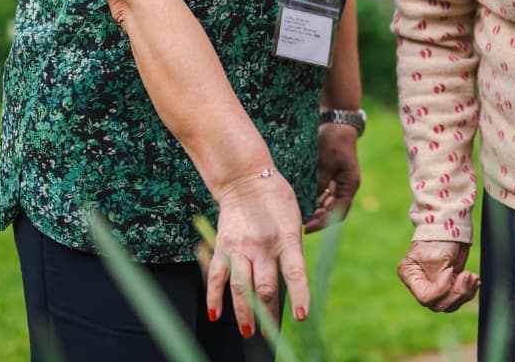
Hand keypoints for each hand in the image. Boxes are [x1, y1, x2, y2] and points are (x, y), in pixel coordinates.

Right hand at [207, 170, 309, 334]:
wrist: (245, 179)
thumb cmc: (276, 201)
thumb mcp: (294, 221)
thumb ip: (292, 251)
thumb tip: (293, 285)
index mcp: (287, 238)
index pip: (295, 271)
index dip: (299, 295)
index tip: (300, 316)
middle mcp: (263, 245)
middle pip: (265, 286)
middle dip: (268, 314)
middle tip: (270, 335)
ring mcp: (241, 247)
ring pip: (241, 287)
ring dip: (244, 313)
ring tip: (248, 331)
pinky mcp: (223, 246)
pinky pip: (216, 275)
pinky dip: (214, 296)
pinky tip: (215, 314)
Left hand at [303, 123, 360, 232]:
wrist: (336, 121)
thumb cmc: (333, 140)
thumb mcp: (325, 162)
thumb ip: (319, 182)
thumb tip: (310, 202)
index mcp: (350, 184)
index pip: (338, 212)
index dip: (323, 222)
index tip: (307, 227)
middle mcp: (346, 185)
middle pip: (333, 209)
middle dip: (318, 217)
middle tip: (301, 222)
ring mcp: (339, 180)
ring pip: (327, 202)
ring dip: (315, 208)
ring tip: (301, 213)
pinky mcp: (331, 174)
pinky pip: (323, 191)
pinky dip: (314, 197)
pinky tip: (303, 199)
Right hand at [397, 239, 478, 312]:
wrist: (450, 223)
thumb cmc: (438, 237)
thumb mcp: (436, 259)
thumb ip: (438, 281)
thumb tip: (448, 295)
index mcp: (410, 276)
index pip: (425, 298)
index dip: (441, 290)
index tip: (450, 271)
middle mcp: (420, 283)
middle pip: (439, 304)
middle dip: (456, 293)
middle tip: (466, 276)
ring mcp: (435, 285)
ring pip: (450, 304)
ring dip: (465, 292)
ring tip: (471, 276)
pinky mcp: (449, 283)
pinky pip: (459, 297)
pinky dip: (469, 290)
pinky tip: (473, 279)